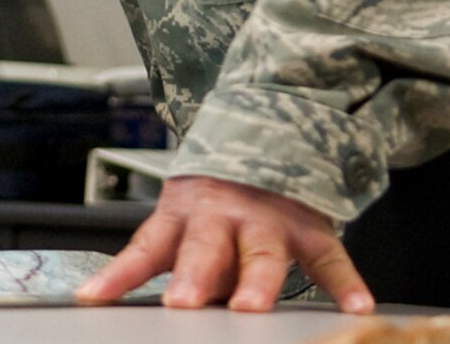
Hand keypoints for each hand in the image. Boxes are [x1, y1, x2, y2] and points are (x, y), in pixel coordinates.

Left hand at [77, 174, 373, 313]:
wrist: (265, 135)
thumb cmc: (216, 197)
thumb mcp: (185, 222)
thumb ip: (179, 266)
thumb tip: (172, 313)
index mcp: (181, 215)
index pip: (143, 248)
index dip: (119, 275)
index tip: (95, 298)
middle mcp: (221, 216)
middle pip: (204, 248)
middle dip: (193, 277)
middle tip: (183, 304)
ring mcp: (267, 220)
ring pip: (261, 252)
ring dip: (257, 281)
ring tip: (251, 307)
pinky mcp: (309, 228)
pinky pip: (329, 258)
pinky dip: (345, 283)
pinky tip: (354, 307)